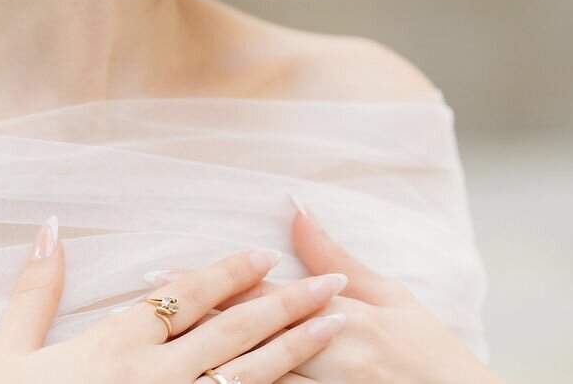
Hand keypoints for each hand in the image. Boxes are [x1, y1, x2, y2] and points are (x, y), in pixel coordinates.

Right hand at [0, 214, 350, 383]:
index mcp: (119, 343)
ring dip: (298, 347)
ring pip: (250, 376)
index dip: (229, 273)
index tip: (266, 256)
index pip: (187, 297)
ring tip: (337, 322)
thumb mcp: (8, 354)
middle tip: (332, 281)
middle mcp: (158, 376)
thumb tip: (52, 227)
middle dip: (286, 303)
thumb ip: (36, 290)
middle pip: (234, 331)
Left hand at [150, 194, 506, 383]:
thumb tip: (297, 205)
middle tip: (140, 306)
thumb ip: (338, 255)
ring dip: (205, 362)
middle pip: (246, 340)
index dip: (208, 285)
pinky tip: (203, 381)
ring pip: (254, 380)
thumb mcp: (393, 298)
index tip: (159, 275)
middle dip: (191, 322)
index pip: (262, 298)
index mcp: (343, 322)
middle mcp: (329, 362)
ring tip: (155, 351)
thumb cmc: (432, 356)